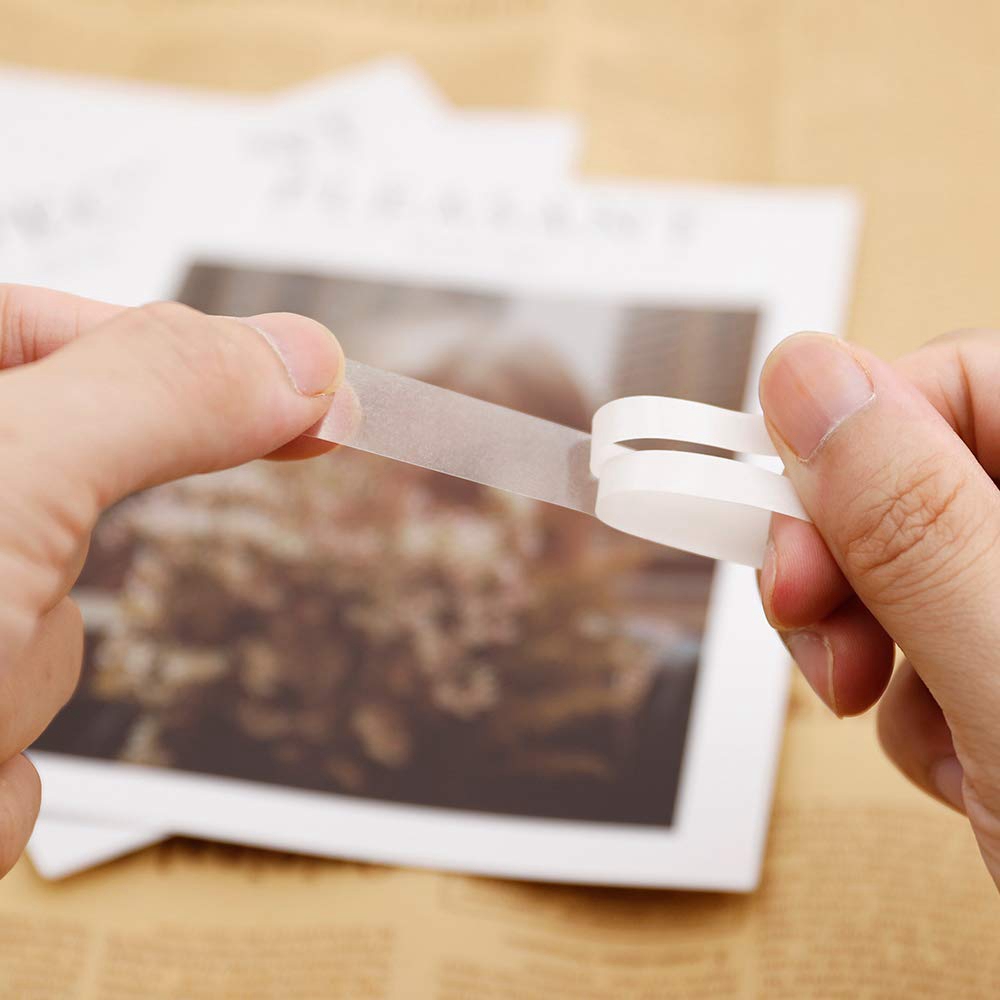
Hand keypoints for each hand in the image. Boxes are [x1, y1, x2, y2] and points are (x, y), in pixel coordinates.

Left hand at [0, 284, 342, 876]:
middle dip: (56, 565)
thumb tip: (297, 359)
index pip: (48, 329)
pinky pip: (21, 746)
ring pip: (49, 639)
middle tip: (5, 592)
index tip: (301, 394)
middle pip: (62, 505)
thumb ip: (153, 397)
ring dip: (20, 685)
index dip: (179, 358)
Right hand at [758, 329, 999, 888]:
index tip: (777, 514)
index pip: (963, 378)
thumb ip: (912, 525)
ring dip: (870, 645)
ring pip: (902, 566)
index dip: (855, 436)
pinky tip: (958, 758)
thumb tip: (807, 381)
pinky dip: (907, 704)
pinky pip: (921, 642)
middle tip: (810, 616)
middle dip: (843, 555)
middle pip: (917, 473)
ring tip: (901, 716)